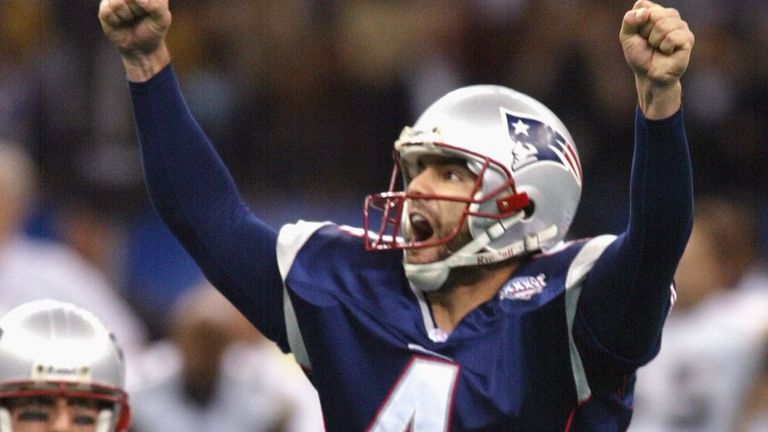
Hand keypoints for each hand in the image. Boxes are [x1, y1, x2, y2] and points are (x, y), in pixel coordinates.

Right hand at [98, 0, 171, 81]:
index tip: (148, 10)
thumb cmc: (153, 30)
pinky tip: (120, 22)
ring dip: (127, 14)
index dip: (144, 4)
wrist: (140, 48)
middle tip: (140, 14)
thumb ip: (156, 6)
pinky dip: (117, 21)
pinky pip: (108, 11)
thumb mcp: (162, 19)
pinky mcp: (104, 7)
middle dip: (137, 8)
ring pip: (118, 2)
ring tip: (131, 18)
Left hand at [620, 1, 693, 118]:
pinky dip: (664, 47)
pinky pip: (672, 36)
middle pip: (653, 13)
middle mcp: (670, 16)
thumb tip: (644, 12)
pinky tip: (667, 52)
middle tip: (649, 43)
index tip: (639, 34)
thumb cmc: (640, 56)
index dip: (637, 22)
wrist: (649, 76)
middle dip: (645, 32)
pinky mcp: (688, 38)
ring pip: (663, 24)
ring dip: (654, 41)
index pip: (643, 5)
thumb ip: (629, 21)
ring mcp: (681, 26)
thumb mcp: (627, 37)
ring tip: (658, 48)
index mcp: (655, 12)